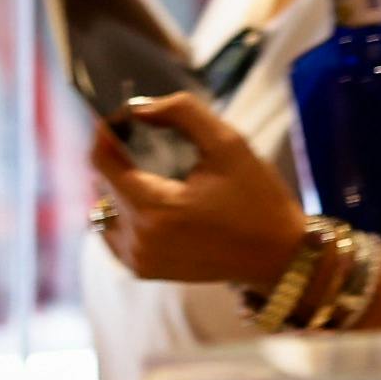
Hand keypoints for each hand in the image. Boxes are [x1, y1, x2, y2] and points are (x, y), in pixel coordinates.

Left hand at [90, 95, 307, 289]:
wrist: (278, 254)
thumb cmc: (258, 198)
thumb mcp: (229, 144)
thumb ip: (183, 113)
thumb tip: (138, 108)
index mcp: (155, 208)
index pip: (102, 164)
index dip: (107, 134)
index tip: (121, 118)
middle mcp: (138, 239)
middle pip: (103, 185)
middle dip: (119, 158)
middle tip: (147, 142)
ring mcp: (138, 259)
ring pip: (104, 210)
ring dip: (119, 188)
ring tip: (151, 175)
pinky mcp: (144, 270)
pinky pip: (113, 234)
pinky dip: (124, 214)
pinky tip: (152, 203)